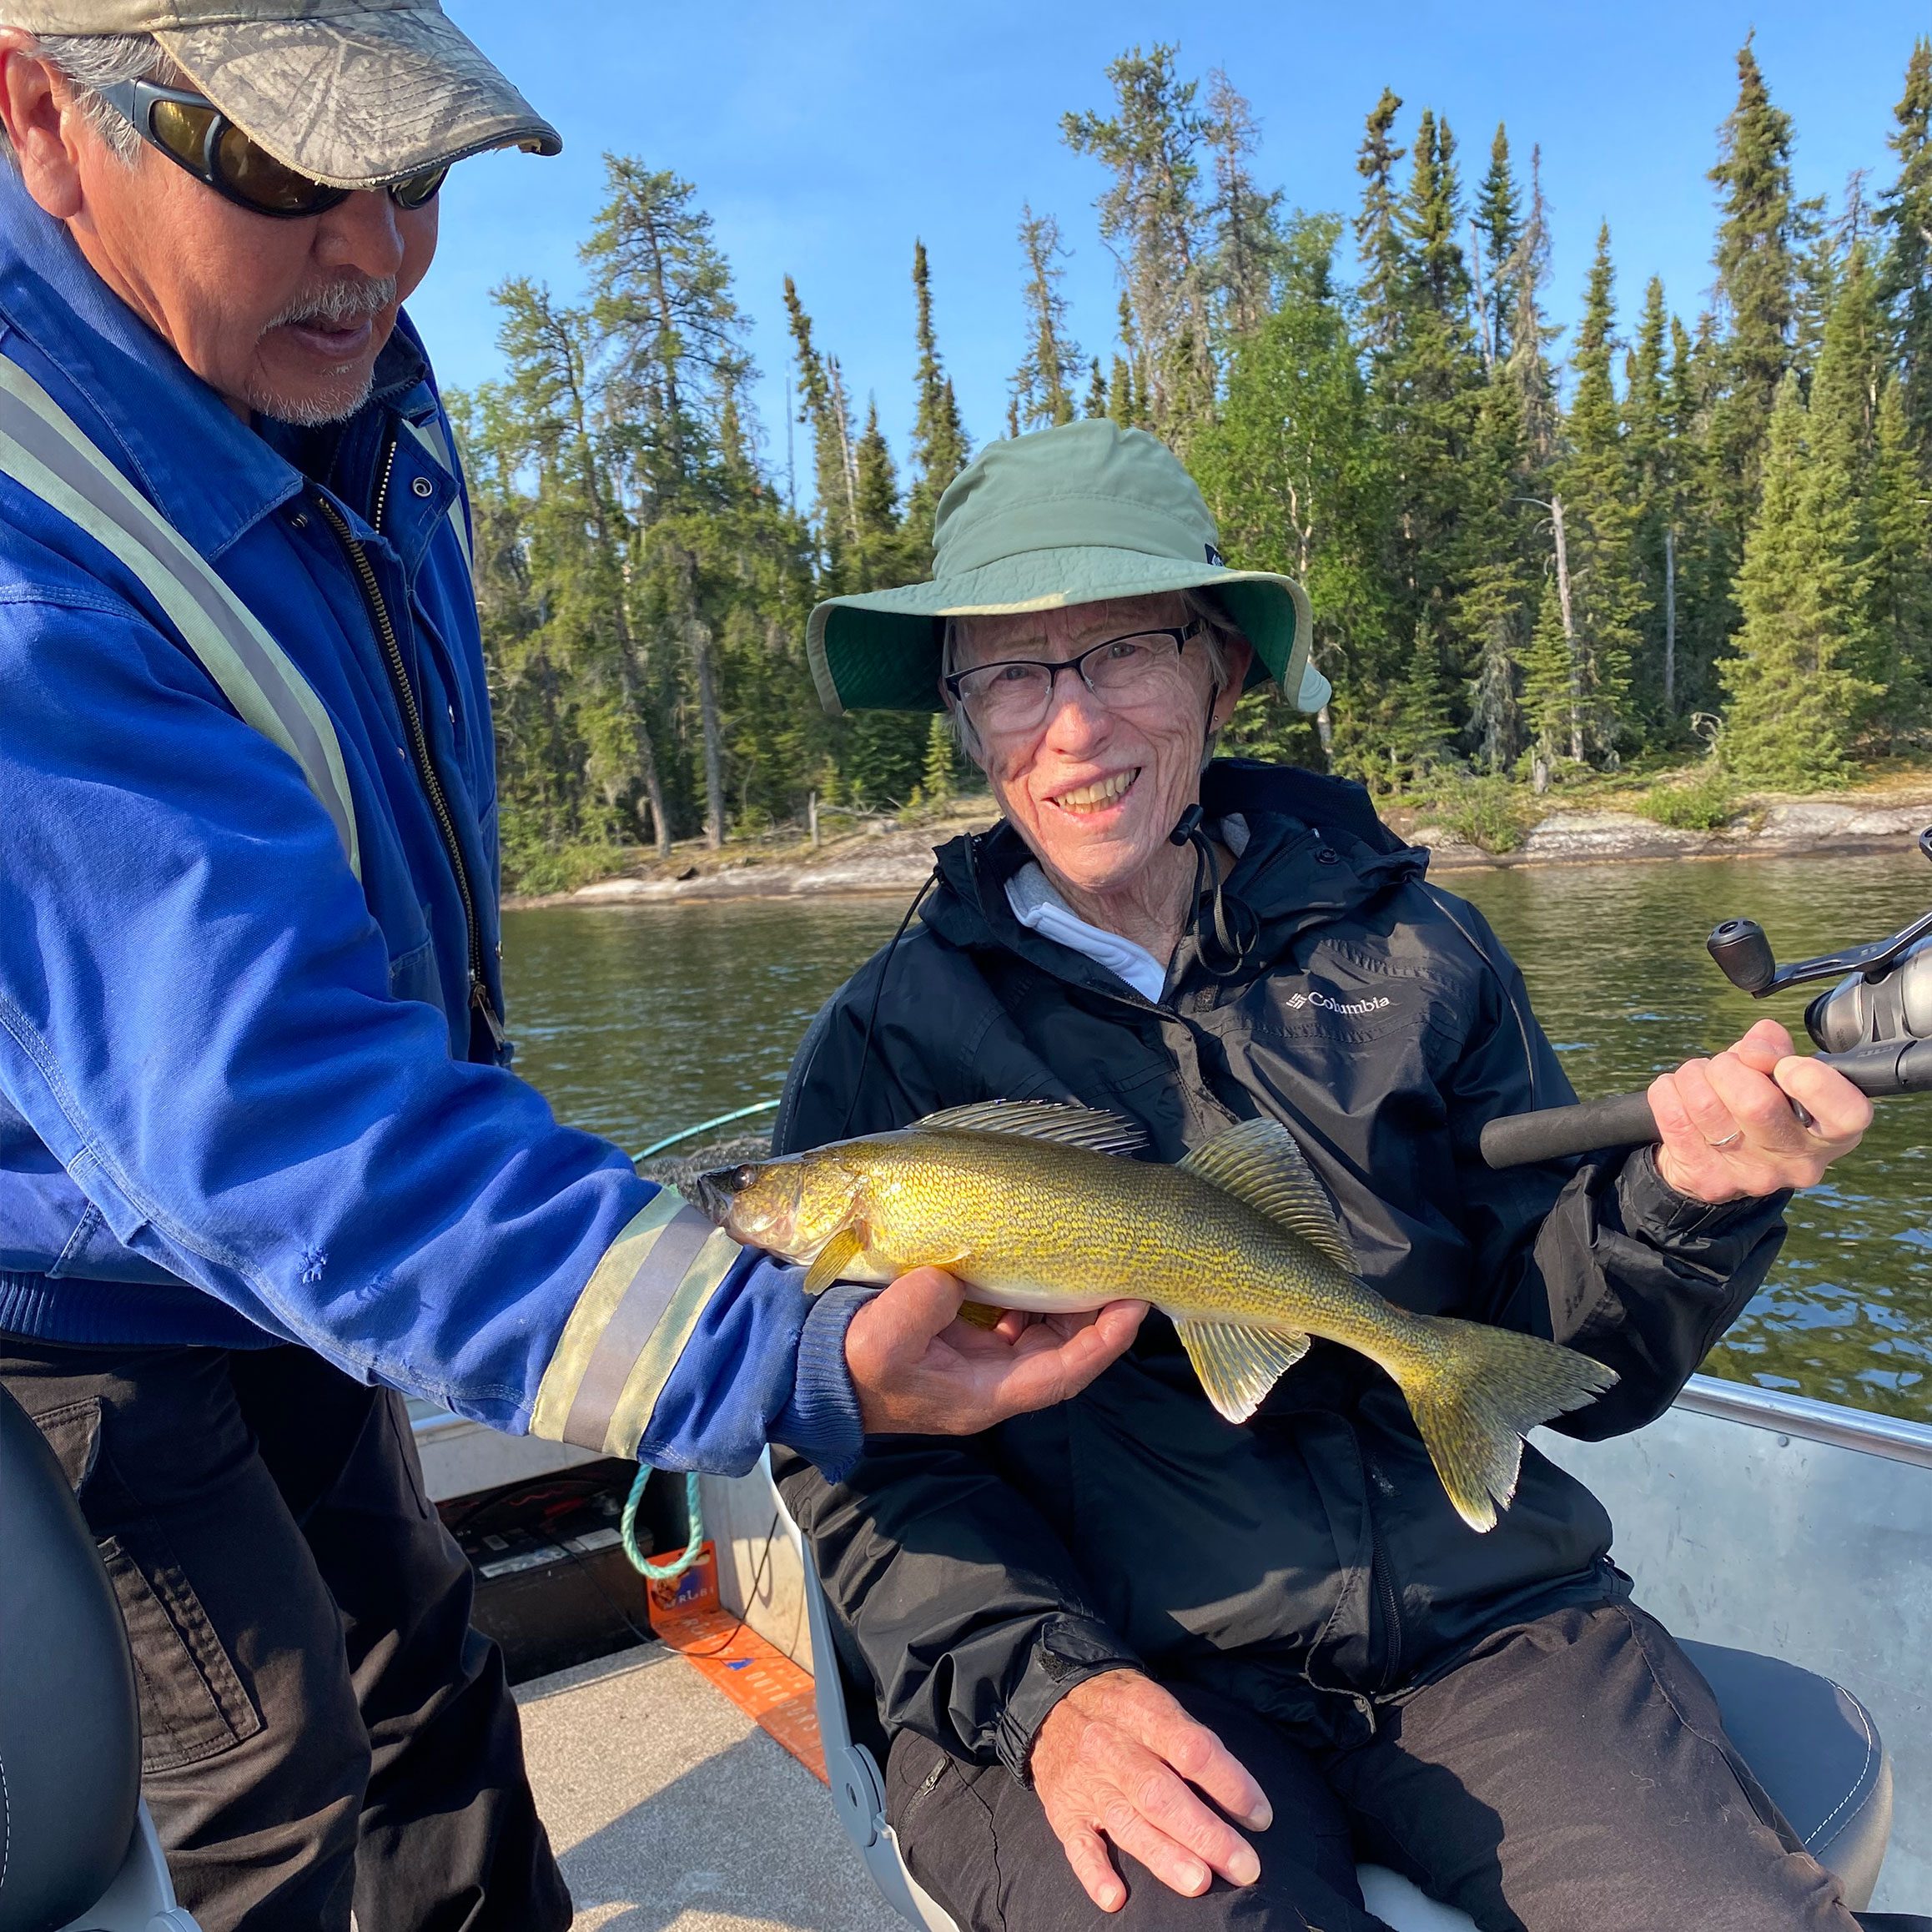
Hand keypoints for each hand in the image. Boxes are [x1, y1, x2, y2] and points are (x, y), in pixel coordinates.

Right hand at [845, 1267, 1146, 1434]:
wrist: (812, 1370)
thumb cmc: (850, 1364)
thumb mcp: (884, 1340)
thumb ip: (923, 1307)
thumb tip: (952, 1276)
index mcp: (984, 1395)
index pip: (1064, 1372)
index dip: (1104, 1342)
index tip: (1133, 1304)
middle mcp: (991, 1383)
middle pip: (1063, 1349)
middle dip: (1094, 1313)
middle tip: (1120, 1268)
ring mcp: (978, 1361)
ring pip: (1041, 1332)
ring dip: (1063, 1298)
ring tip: (1086, 1258)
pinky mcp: (961, 1339)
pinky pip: (1011, 1316)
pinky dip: (1029, 1290)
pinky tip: (1035, 1259)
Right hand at [1029, 1669, 1270, 1911]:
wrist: (1050, 1699)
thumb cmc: (1120, 1706)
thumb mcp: (1155, 1700)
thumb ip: (1189, 1739)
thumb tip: (1236, 1791)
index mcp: (1142, 1713)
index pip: (1191, 1749)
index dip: (1229, 1783)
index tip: (1260, 1817)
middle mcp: (1112, 1748)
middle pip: (1161, 1793)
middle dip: (1205, 1833)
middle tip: (1244, 1867)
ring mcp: (1086, 1782)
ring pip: (1126, 1822)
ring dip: (1163, 1855)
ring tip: (1199, 1883)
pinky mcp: (1063, 1811)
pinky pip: (1076, 1844)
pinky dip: (1094, 1873)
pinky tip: (1115, 1897)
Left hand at [1649, 1018, 1871, 1203]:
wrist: (1719, 1160)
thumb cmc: (1760, 1104)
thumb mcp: (1781, 1074)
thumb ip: (1776, 1049)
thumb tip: (1758, 1044)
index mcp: (1833, 1133)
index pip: (1847, 1114)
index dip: (1813, 1080)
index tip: (1786, 1065)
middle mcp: (1799, 1161)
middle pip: (1757, 1104)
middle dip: (1728, 1067)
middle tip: (1725, 1066)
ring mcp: (1753, 1177)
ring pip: (1706, 1105)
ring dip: (1694, 1075)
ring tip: (1700, 1077)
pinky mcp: (1709, 1180)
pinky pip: (1673, 1117)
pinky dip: (1667, 1090)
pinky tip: (1677, 1092)